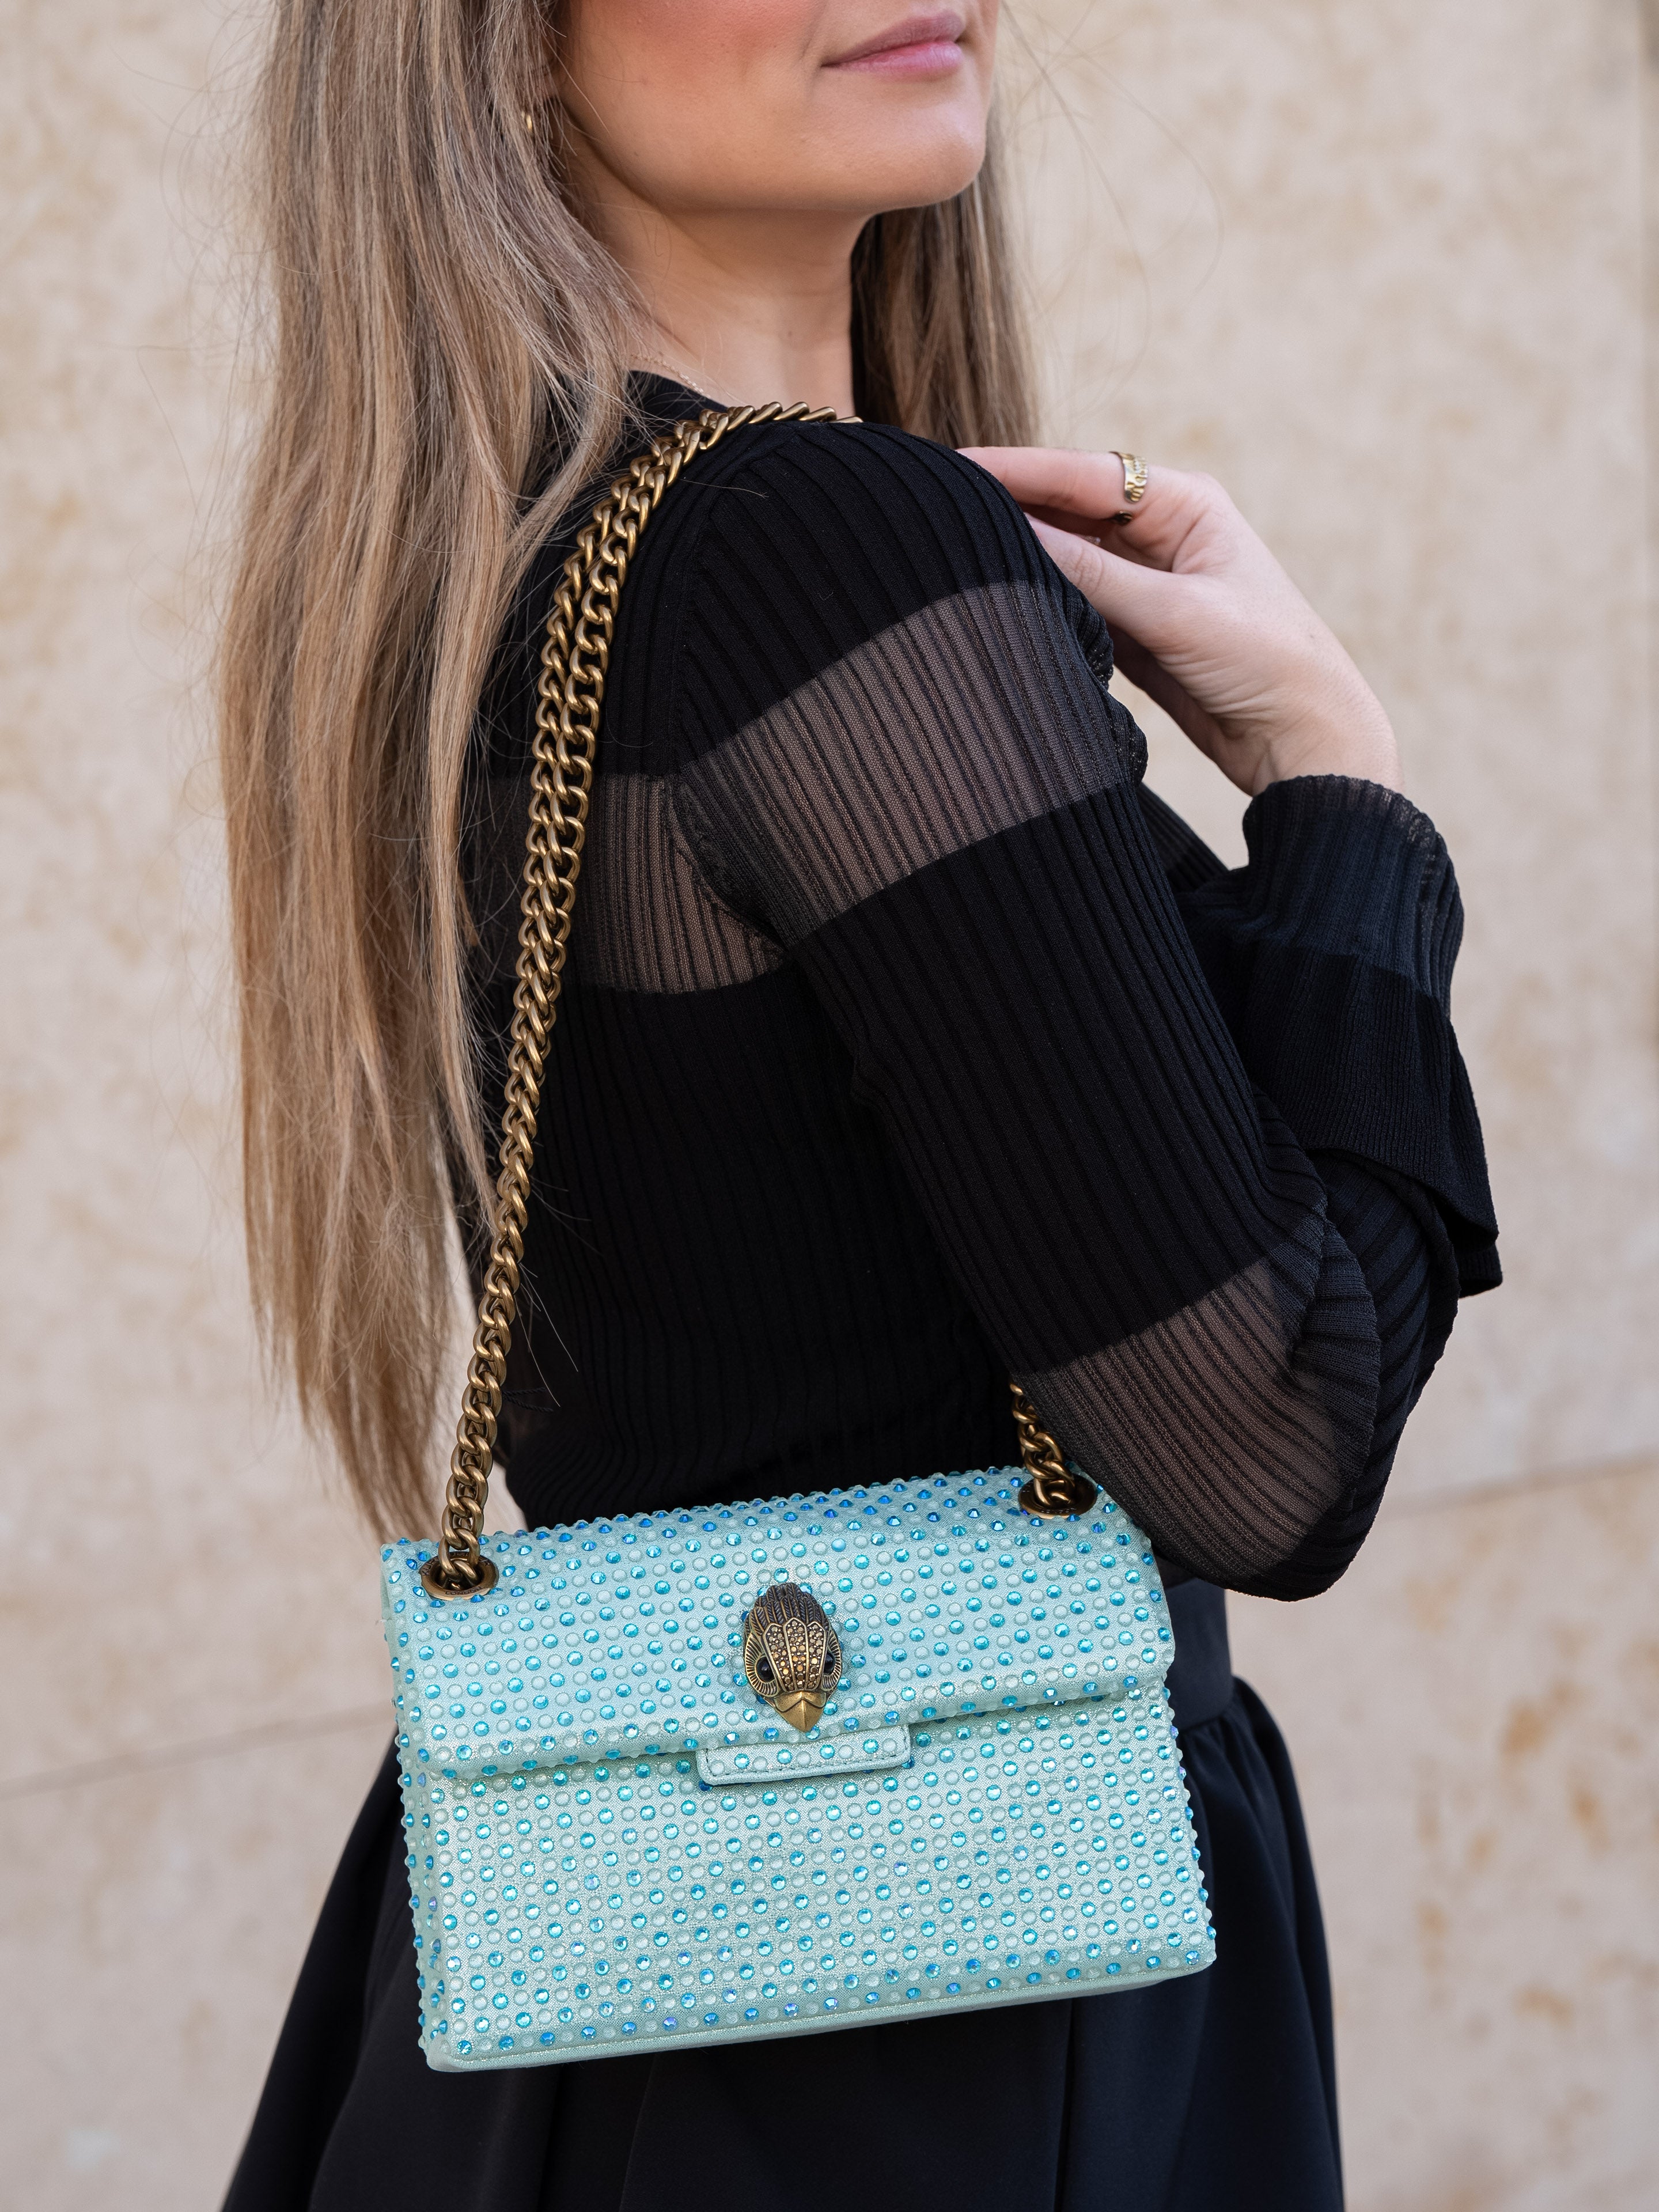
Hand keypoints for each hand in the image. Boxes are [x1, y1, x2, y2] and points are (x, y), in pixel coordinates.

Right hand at [958, 447, 1401, 798]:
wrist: (1304, 740)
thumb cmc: (1266, 663)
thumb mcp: (1175, 614)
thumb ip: (1093, 576)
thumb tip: (1015, 536)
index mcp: (1183, 504)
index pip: (1080, 474)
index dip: (1013, 470)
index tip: (950, 467)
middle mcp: (1159, 534)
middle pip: (1064, 510)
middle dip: (1005, 508)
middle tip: (934, 509)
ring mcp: (1143, 584)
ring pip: (1062, 559)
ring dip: (1017, 558)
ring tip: (949, 554)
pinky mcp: (1131, 631)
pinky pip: (1070, 604)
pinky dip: (1038, 602)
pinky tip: (992, 604)